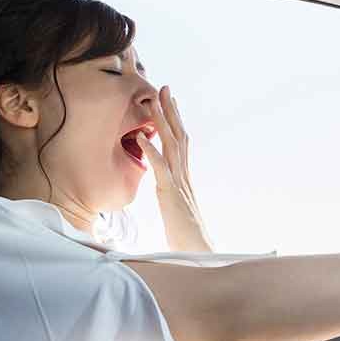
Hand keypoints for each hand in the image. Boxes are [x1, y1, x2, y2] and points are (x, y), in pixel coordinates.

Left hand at [136, 85, 214, 252]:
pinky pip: (160, 168)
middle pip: (179, 136)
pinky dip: (151, 151)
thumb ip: (173, 194)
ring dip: (162, 122)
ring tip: (154, 101)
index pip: (182, 142)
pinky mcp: (170, 194)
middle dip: (171, 111)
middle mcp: (184, 175)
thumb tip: (167, 188)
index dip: (176, 120)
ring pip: (172, 145)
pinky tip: (141, 137)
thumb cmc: (187, 236)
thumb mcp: (177, 208)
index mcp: (185, 177)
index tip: (170, 101)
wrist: (199, 252)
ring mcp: (179, 183)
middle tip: (165, 88)